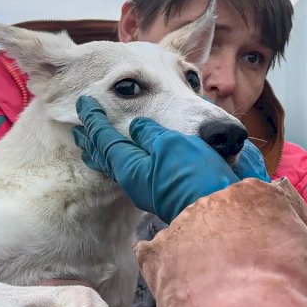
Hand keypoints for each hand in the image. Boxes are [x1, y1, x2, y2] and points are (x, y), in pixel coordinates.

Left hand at [72, 96, 268, 222]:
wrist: (225, 205)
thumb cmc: (194, 173)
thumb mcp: (169, 146)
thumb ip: (149, 133)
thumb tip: (139, 126)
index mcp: (130, 166)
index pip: (104, 137)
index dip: (94, 118)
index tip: (85, 101)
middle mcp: (138, 176)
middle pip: (109, 152)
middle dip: (96, 137)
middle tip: (82, 123)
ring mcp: (155, 182)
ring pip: (127, 160)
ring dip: (114, 146)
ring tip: (108, 134)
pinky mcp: (174, 183)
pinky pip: (147, 164)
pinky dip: (140, 151)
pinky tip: (146, 147)